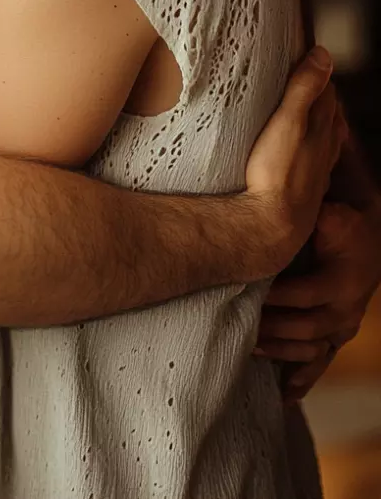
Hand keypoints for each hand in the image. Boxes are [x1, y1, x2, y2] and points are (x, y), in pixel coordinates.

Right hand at [244, 47, 345, 275]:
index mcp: (322, 128)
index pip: (328, 92)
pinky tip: (303, 154)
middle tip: (305, 78)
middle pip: (329, 115)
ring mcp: (317, 170)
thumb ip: (304, 89)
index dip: (319, 74)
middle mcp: (325, 148)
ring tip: (308, 112)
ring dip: (320, 123)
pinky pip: (315, 161)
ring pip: (326, 139)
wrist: (273, 226)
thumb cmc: (277, 173)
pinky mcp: (307, 189)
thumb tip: (323, 55)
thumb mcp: (287, 122)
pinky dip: (312, 149)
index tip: (307, 58)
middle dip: (321, 96)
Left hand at [257, 197, 380, 401]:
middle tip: (241, 327)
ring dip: (281, 353)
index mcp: (342, 282)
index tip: (247, 293)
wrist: (370, 238)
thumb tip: (281, 212)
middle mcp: (346, 310)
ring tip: (250, 350)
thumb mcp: (332, 215)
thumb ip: (310, 216)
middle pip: (306, 329)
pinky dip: (304, 380)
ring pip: (312, 350)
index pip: (304, 295)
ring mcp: (343, 327)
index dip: (276, 298)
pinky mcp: (338, 335)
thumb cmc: (344, 222)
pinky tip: (284, 395)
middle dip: (273, 329)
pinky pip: (322, 362)